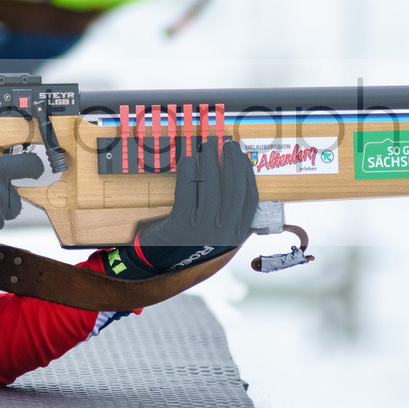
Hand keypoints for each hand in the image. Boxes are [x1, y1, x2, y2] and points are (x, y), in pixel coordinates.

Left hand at [107, 137, 257, 279]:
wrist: (160, 263)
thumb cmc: (190, 242)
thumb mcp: (217, 235)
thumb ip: (230, 215)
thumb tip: (241, 179)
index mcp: (236, 235)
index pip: (248, 198)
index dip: (246, 173)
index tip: (241, 154)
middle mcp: (222, 234)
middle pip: (231, 190)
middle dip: (230, 162)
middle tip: (225, 144)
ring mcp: (201, 231)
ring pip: (210, 188)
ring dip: (210, 162)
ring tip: (208, 146)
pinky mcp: (179, 227)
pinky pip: (186, 193)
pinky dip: (189, 174)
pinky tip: (189, 160)